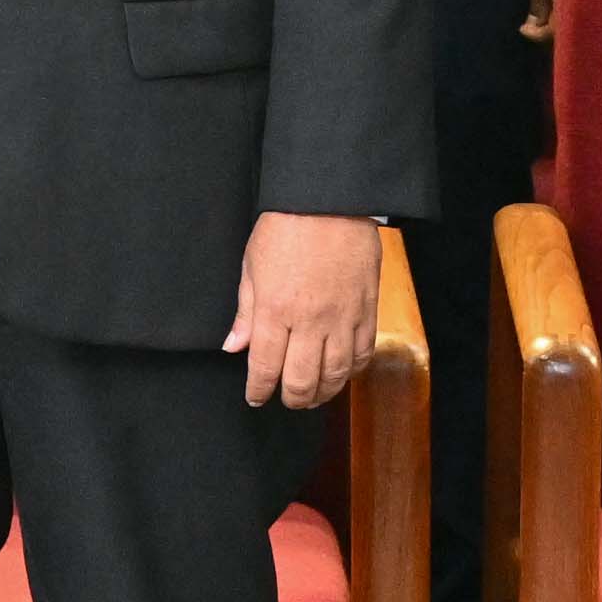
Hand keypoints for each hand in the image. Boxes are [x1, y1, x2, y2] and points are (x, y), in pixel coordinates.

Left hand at [227, 211, 377, 408]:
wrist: (329, 202)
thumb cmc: (285, 228)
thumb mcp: (252, 266)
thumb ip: (246, 312)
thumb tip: (234, 346)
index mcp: (275, 310)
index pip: (265, 366)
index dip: (259, 389)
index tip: (255, 397)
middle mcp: (310, 321)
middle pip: (302, 380)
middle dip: (292, 398)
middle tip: (286, 400)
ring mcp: (343, 318)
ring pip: (335, 374)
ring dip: (323, 392)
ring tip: (313, 396)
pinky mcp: (368, 311)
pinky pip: (363, 354)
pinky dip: (352, 371)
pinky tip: (342, 373)